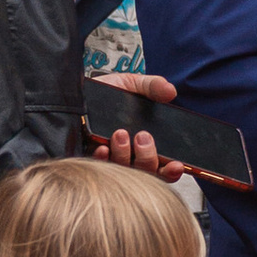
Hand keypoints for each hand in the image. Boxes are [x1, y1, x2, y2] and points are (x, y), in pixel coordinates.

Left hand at [80, 68, 187, 182]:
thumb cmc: (110, 91)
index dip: (172, 170)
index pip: (165, 167)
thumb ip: (154, 86)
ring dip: (124, 155)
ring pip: (124, 171)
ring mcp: (111, 158)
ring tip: (120, 134)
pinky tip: (102, 147)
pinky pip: (99, 168)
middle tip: (142, 137)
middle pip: (146, 172)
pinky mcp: (90, 157)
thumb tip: (171, 91)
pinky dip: (103, 159)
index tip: (175, 164)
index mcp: (147, 143)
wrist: (81, 89)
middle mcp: (131, 156)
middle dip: (147, 157)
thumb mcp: (135, 84)